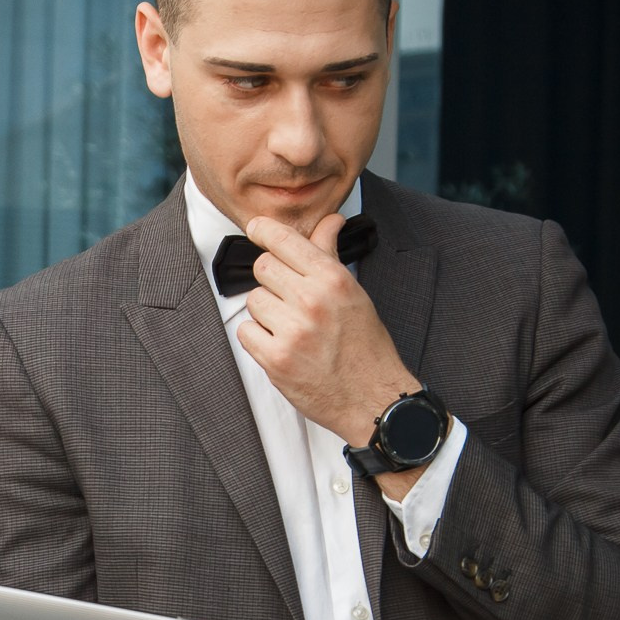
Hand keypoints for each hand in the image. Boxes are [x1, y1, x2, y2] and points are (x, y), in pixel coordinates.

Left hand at [238, 214, 423, 495]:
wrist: (373, 399)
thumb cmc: (365, 346)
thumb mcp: (354, 292)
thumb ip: (330, 254)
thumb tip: (329, 220)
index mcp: (333, 279)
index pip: (284, 240)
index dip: (264, 231)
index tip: (255, 228)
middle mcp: (312, 301)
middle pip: (263, 267)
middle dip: (271, 280)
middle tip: (289, 298)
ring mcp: (292, 331)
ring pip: (253, 300)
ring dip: (266, 312)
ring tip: (291, 327)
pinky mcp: (276, 359)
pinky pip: (246, 332)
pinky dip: (258, 338)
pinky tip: (282, 345)